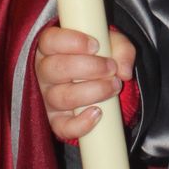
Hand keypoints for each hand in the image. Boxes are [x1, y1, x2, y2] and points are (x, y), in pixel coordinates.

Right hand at [34, 24, 135, 142]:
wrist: (103, 82)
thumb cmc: (100, 56)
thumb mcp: (112, 44)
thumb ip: (122, 48)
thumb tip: (124, 71)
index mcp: (50, 48)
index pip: (49, 40)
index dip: (71, 42)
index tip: (96, 45)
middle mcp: (45, 73)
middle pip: (55, 69)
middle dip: (89, 67)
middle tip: (111, 68)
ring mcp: (48, 98)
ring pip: (62, 97)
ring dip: (93, 92)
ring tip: (114, 86)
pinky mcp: (56, 120)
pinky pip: (62, 127)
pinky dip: (80, 124)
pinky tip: (98, 113)